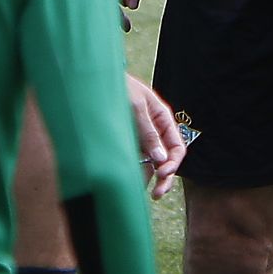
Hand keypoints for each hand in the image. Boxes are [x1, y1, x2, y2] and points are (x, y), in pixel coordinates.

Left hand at [126, 72, 184, 198]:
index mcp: (163, 119)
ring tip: (143, 194)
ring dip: (149, 178)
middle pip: (166, 159)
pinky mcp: (127, 142)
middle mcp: (155, 131)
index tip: (162, 173)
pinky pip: (135, 161)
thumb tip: (160, 159)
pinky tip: (131, 183)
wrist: (95, 79)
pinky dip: (135, 172)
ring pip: (151, 163)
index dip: (173, 163)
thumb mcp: (136, 107)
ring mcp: (141, 138)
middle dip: (164, 178)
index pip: (177, 147)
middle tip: (157, 194)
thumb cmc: (120, 87)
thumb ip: (148, 132)